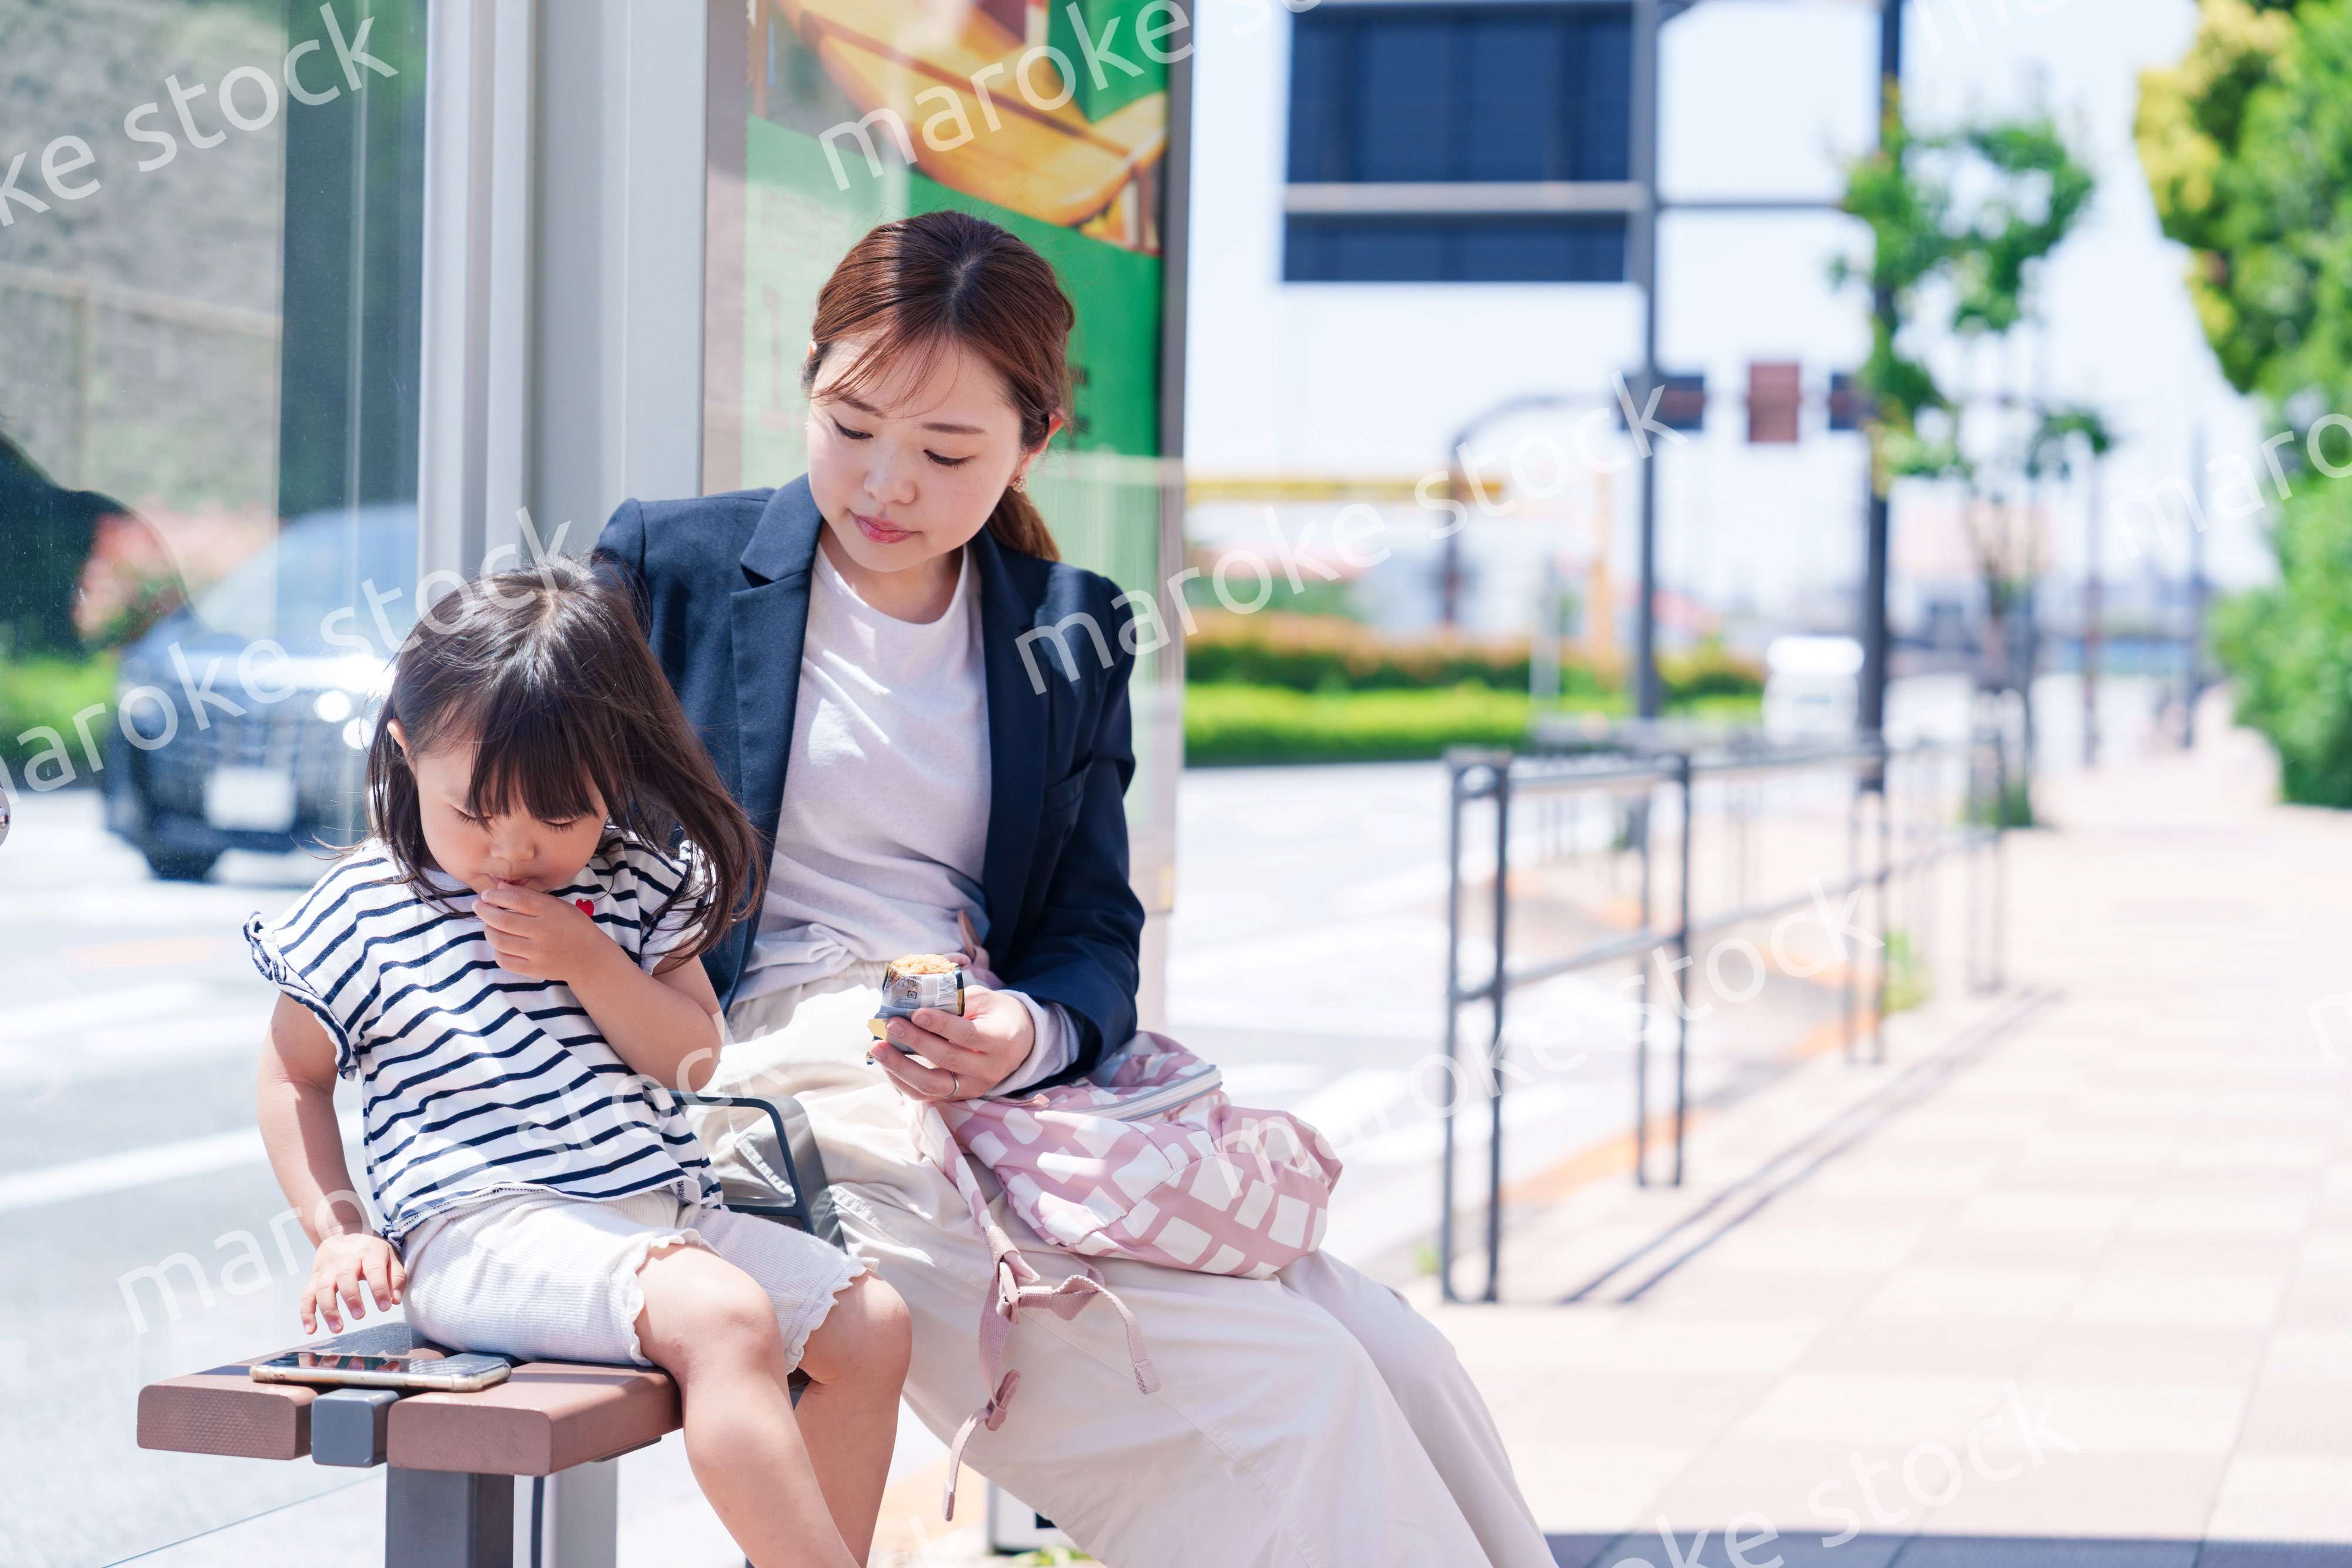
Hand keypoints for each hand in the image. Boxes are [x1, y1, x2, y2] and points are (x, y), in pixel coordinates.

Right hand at [303, 1232, 404, 1333]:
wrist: (340, 1232)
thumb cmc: (370, 1249)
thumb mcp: (389, 1255)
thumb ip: (396, 1277)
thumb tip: (395, 1301)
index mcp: (369, 1254)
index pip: (374, 1270)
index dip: (380, 1289)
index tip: (385, 1307)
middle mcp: (346, 1261)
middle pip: (345, 1277)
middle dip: (351, 1298)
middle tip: (360, 1316)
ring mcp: (327, 1270)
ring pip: (323, 1288)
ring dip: (329, 1309)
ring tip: (338, 1328)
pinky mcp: (314, 1278)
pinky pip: (307, 1296)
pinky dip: (306, 1313)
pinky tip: (311, 1329)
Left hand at [476, 884, 613, 983]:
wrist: (590, 958)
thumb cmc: (573, 926)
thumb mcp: (557, 906)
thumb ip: (528, 896)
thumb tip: (499, 886)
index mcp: (550, 911)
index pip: (515, 900)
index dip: (495, 896)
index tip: (486, 894)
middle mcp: (543, 931)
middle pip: (502, 920)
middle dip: (484, 911)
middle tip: (478, 906)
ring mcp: (538, 953)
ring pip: (499, 941)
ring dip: (489, 931)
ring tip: (489, 926)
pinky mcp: (534, 969)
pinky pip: (504, 960)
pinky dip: (497, 951)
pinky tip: (500, 945)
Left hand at [869, 986, 1033, 1101]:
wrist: (1018, 1043)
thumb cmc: (996, 1015)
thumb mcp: (985, 1000)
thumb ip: (956, 1002)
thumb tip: (916, 1003)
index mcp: (1001, 1041)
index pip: (968, 1035)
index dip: (941, 1025)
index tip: (916, 1012)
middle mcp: (988, 1070)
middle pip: (947, 1060)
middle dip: (915, 1041)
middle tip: (890, 1024)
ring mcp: (972, 1087)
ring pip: (932, 1085)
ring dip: (900, 1067)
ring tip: (877, 1048)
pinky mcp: (957, 1096)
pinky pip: (925, 1095)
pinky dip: (902, 1081)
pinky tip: (885, 1064)